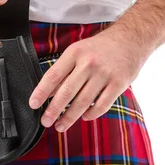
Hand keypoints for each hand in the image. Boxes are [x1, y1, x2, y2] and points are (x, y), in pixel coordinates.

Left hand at [28, 28, 150, 132]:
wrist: (130, 39)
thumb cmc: (100, 47)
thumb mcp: (78, 51)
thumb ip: (64, 70)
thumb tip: (47, 93)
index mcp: (75, 53)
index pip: (53, 75)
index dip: (41, 92)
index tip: (33, 104)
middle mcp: (89, 63)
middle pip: (67, 92)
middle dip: (54, 110)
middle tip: (45, 121)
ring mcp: (105, 74)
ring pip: (83, 102)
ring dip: (69, 117)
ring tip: (60, 125)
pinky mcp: (118, 84)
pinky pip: (102, 105)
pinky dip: (91, 114)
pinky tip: (84, 117)